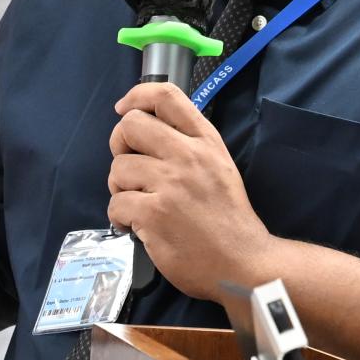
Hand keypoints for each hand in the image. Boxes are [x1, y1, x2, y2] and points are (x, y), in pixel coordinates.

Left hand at [106, 83, 272, 296]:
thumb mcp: (220, 166)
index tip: (123, 109)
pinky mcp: (154, 215)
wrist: (243, 263)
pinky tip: (135, 226)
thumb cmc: (229, 218)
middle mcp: (188, 157)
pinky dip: (120, 217)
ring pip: (118, 168)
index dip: (136, 96)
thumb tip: (149, 130)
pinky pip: (116, 203)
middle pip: (130, 125)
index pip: (166, 96)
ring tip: (137, 203)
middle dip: (119, 144)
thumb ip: (190, 145)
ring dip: (119, 187)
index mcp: (205, 142)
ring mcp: (170, 185)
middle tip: (129, 167)